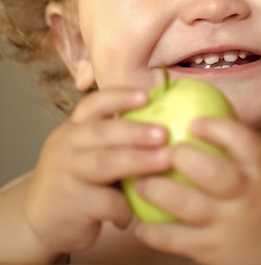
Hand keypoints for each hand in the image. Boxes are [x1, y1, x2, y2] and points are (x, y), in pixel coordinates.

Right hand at [24, 88, 170, 254]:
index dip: (119, 97)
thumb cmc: (75, 181)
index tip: (146, 96)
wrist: (36, 222)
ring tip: (165, 161)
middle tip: (164, 133)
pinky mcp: (72, 203)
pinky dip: (125, 207)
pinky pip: (106, 201)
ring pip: (104, 163)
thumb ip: (111, 139)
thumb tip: (161, 125)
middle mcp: (66, 146)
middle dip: (135, 131)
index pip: (93, 105)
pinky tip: (133, 214)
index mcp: (73, 129)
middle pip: (102, 132)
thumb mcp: (84, 152)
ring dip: (138, 161)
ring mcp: (66, 174)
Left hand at [133, 118, 260, 264]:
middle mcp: (246, 198)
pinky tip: (141, 225)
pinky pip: (177, 241)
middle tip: (161, 149)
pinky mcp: (213, 252)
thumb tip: (202, 120)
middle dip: (183, 158)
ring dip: (158, 191)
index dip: (219, 128)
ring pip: (188, 206)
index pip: (246, 143)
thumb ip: (240, 154)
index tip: (196, 122)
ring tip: (140, 183)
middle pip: (213, 173)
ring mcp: (229, 227)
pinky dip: (154, 232)